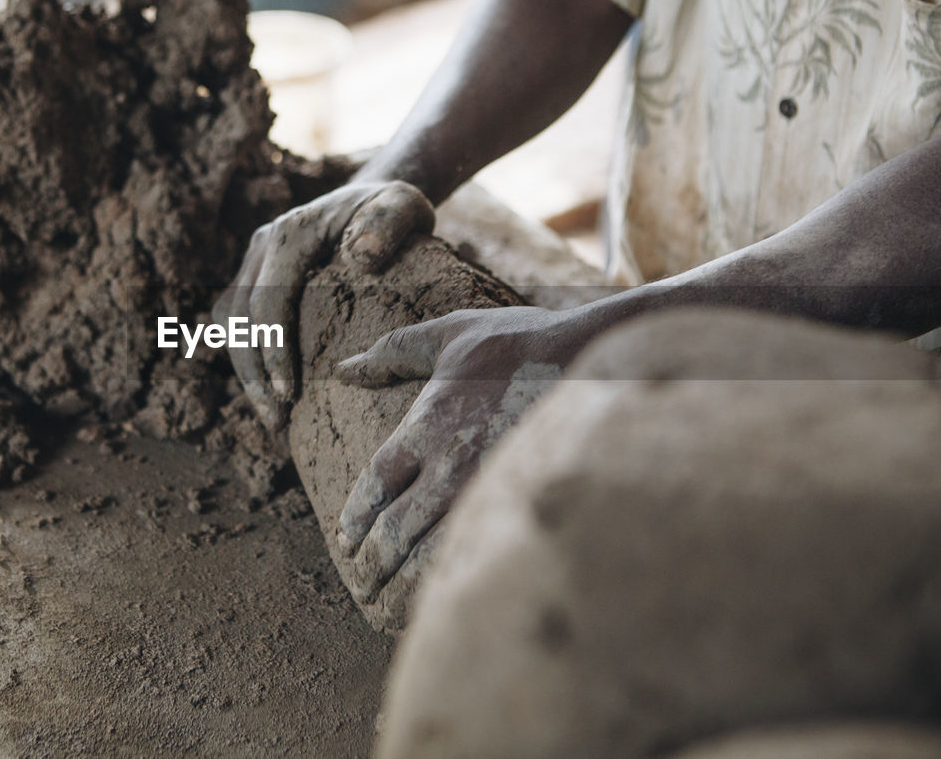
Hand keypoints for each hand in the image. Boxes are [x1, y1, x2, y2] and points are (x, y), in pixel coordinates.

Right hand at [214, 180, 434, 427]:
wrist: (372, 199)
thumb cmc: (392, 209)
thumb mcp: (402, 206)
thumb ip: (387, 224)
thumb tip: (362, 257)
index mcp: (290, 233)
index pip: (268, 299)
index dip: (273, 350)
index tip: (289, 394)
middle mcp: (263, 245)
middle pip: (239, 318)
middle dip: (253, 374)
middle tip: (277, 420)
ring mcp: (255, 261)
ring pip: (231, 325)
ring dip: (246, 373)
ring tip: (272, 417)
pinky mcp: (257, 277)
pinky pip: (240, 324)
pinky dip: (250, 360)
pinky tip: (272, 394)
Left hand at [334, 306, 576, 603]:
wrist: (596, 355)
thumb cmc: (521, 342)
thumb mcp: (450, 334)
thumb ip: (393, 352)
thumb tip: (344, 369)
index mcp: (428, 425)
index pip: (375, 484)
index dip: (356, 517)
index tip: (348, 538)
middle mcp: (451, 465)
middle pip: (395, 531)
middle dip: (371, 564)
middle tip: (360, 584)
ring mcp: (488, 490)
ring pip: (431, 556)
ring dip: (401, 585)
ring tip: (385, 607)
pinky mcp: (522, 505)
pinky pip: (477, 556)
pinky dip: (450, 584)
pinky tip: (442, 599)